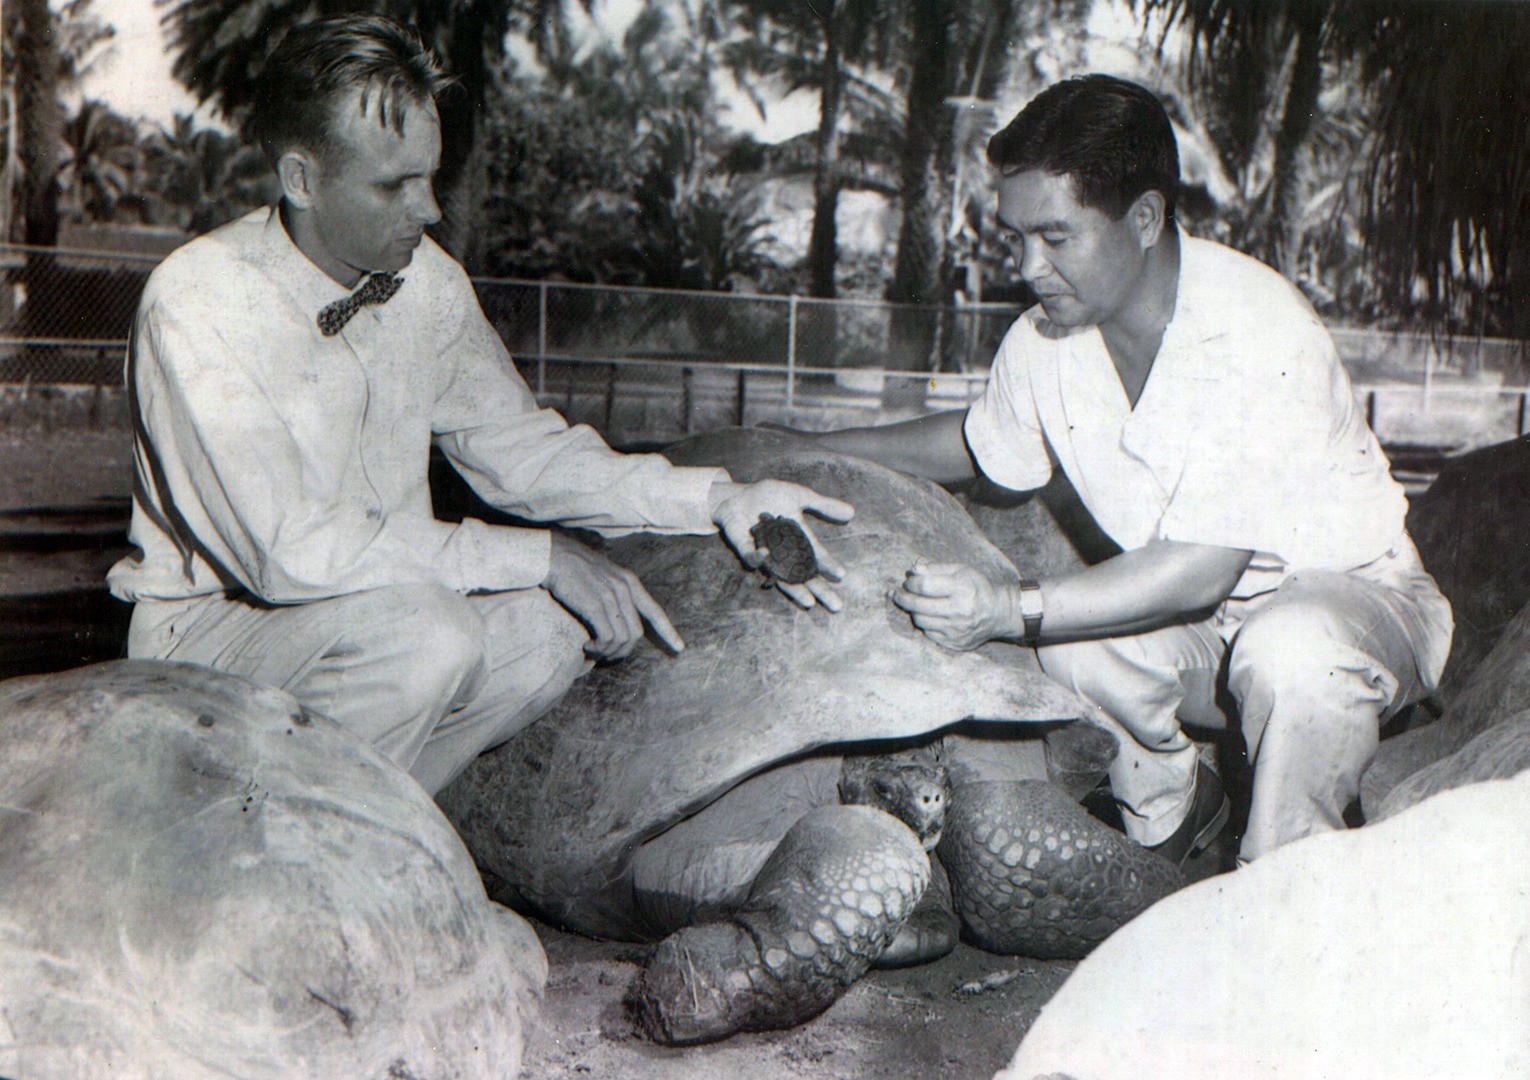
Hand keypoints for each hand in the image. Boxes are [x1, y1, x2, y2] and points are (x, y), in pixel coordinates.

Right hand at [544, 533, 683, 659]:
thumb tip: (616, 619)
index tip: (679, 648)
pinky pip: (608, 637)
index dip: (668, 631)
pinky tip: (586, 646)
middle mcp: (624, 588)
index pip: (654, 611)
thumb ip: (614, 592)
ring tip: (592, 651)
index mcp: (629, 581)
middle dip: (623, 652)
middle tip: (604, 656)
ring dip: (608, 652)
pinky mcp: (595, 605)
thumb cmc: (571, 568)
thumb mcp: (602, 575)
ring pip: (623, 639)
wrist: (551, 556)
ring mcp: (611, 597)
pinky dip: (598, 648)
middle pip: (637, 633)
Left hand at [707, 479, 854, 610]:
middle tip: (837, 606)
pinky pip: (752, 558)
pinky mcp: (746, 550)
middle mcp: (785, 553)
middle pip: (804, 576)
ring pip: (783, 577)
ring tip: (810, 602)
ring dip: (796, 590)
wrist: (738, 496)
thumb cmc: (769, 497)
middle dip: (820, 590)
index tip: (841, 575)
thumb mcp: (800, 496)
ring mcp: (766, 555)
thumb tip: (852, 513)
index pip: (816, 556)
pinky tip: (767, 555)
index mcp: (799, 541)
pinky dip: (759, 557)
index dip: (828, 565)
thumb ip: (823, 506)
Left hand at [891, 562, 1020, 650]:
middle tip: (897, 593)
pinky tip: (930, 617)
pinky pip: (929, 634)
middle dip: (903, 598)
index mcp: (962, 589)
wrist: (999, 613)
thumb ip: (935, 569)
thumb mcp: (961, 570)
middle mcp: (959, 611)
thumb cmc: (977, 587)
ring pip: (920, 621)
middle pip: (918, 605)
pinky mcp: (955, 643)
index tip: (908, 582)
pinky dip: (926, 624)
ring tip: (917, 604)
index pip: (924, 586)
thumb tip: (912, 571)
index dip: (911, 583)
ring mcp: (957, 630)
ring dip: (914, 611)